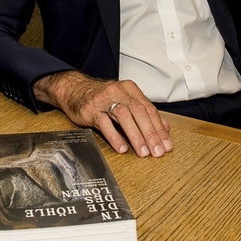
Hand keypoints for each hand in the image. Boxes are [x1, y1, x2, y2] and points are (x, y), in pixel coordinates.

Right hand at [33, 71, 171, 157]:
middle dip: (150, 133)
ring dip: (135, 136)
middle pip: (139, 112)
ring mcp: (104, 100)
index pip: (149, 109)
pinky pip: (104, 123)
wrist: (74, 90)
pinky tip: (122, 148)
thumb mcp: (125, 101)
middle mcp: (118, 92)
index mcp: (130, 89)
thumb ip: (144, 113)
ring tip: (143, 152)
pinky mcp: (91, 109)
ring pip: (124, 116)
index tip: (166, 144)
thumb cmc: (102, 98)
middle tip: (157, 151)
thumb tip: (164, 129)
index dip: (159, 128)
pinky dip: (115, 136)